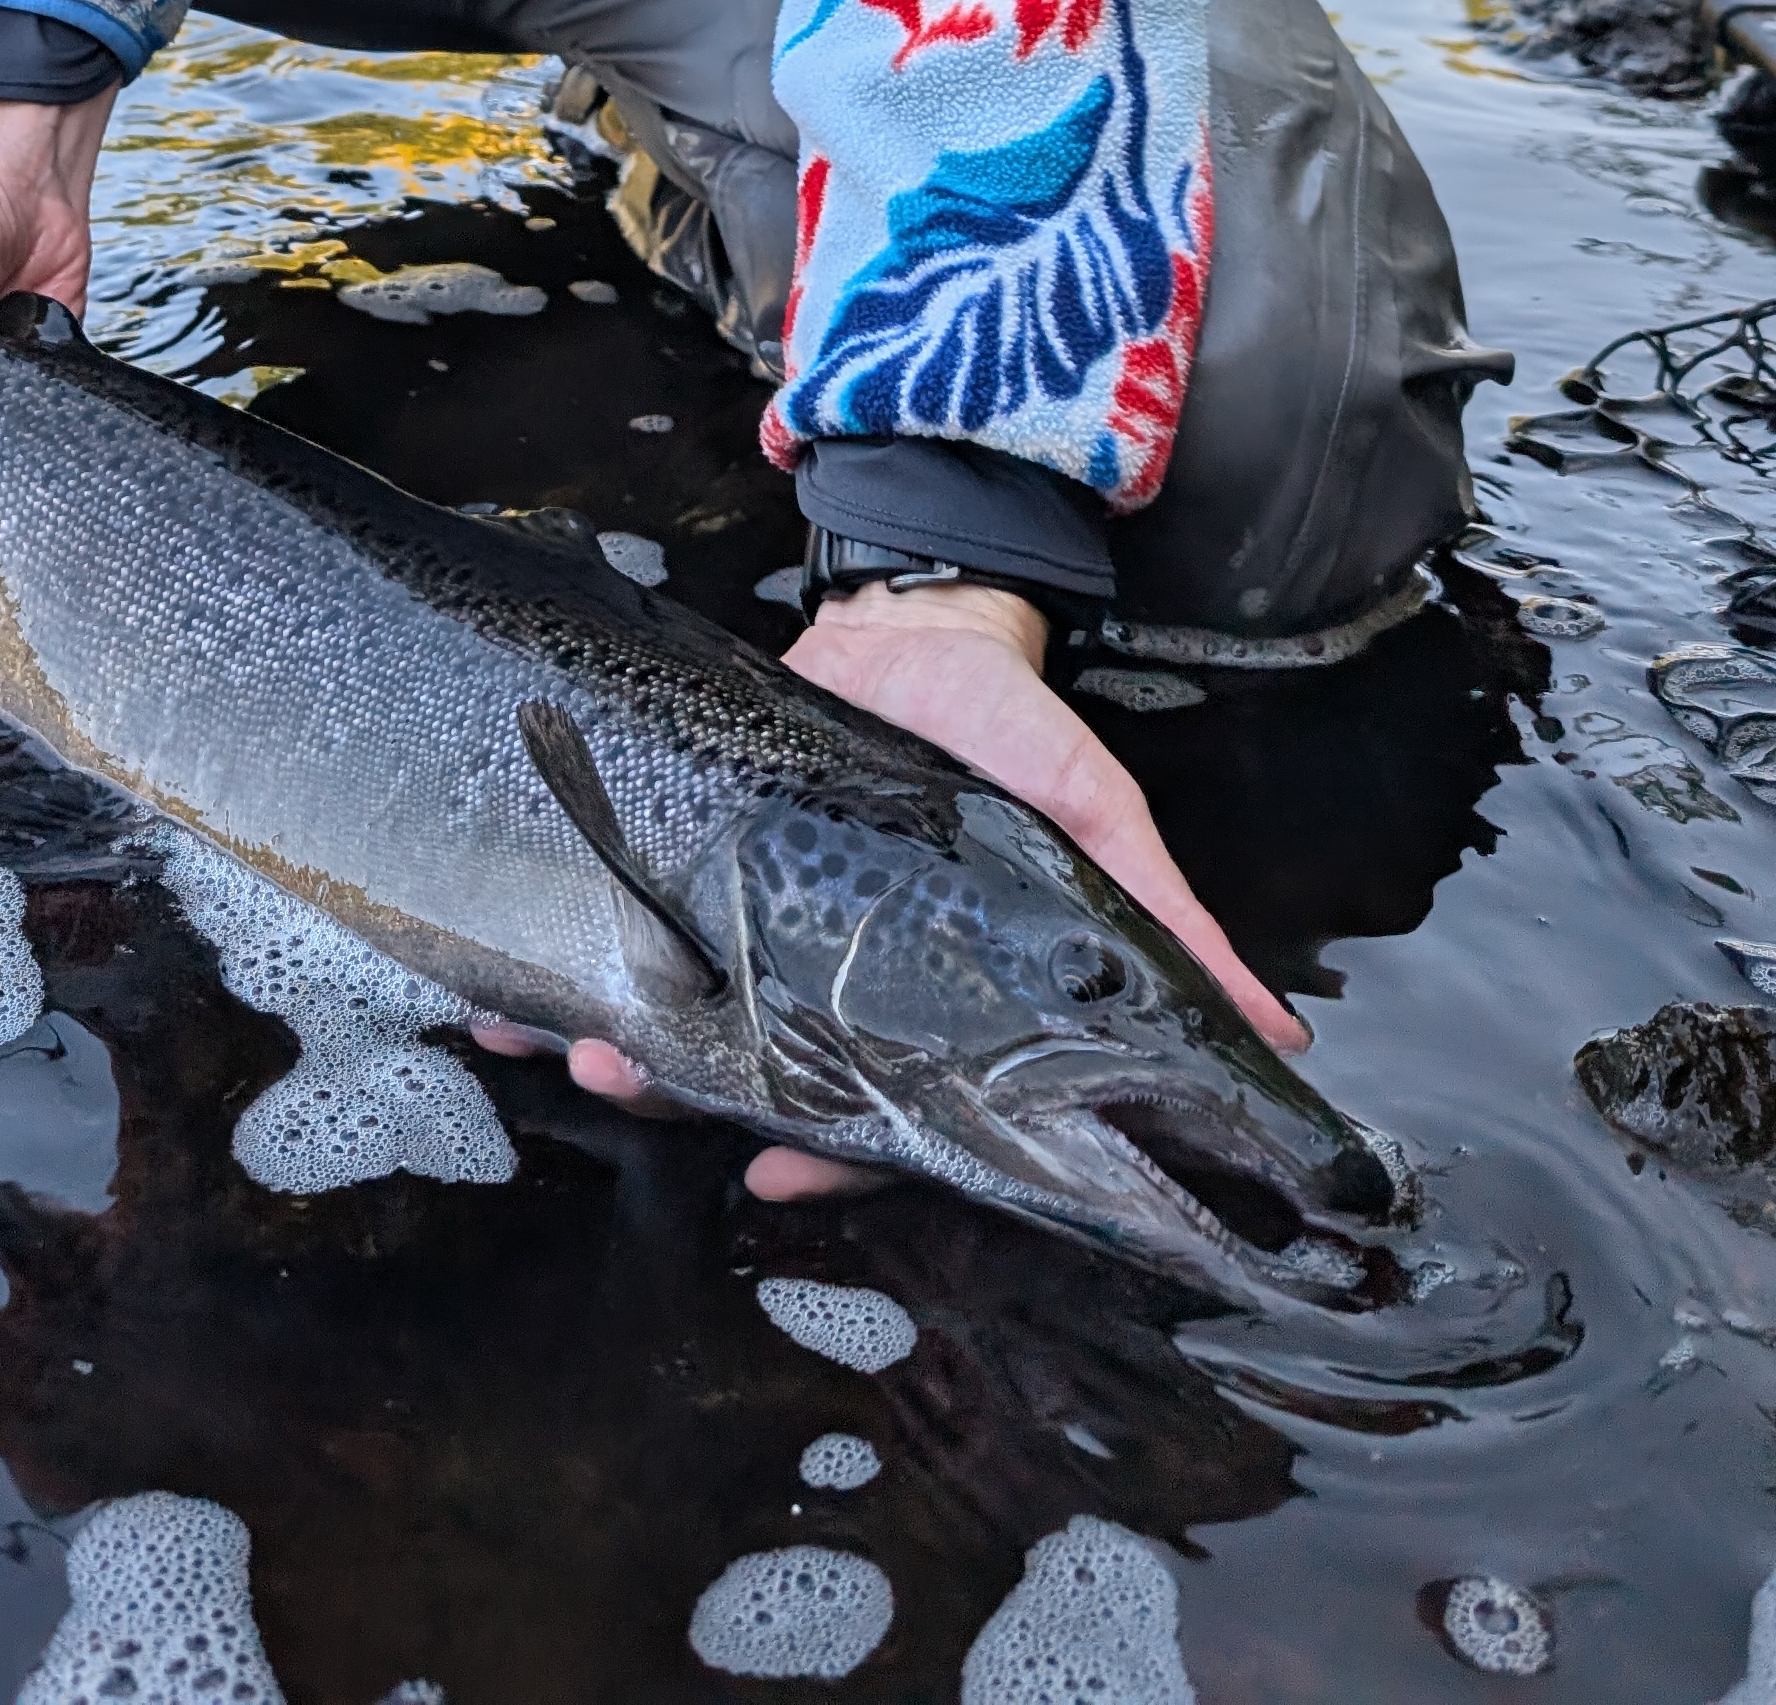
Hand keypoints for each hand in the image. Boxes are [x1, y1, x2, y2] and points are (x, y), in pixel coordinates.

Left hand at [476, 578, 1300, 1205]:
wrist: (922, 608)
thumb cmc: (1013, 726)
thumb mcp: (1094, 820)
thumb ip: (1164, 924)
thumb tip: (1278, 1036)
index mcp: (910, 994)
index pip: (868, 1110)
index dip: (831, 1150)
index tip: (776, 1166)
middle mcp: (819, 971)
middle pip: (744, 1067)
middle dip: (681, 1084)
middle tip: (623, 1081)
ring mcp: (746, 912)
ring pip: (667, 1005)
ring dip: (606, 1033)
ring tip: (552, 1040)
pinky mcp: (687, 842)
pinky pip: (615, 909)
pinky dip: (552, 950)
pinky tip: (497, 981)